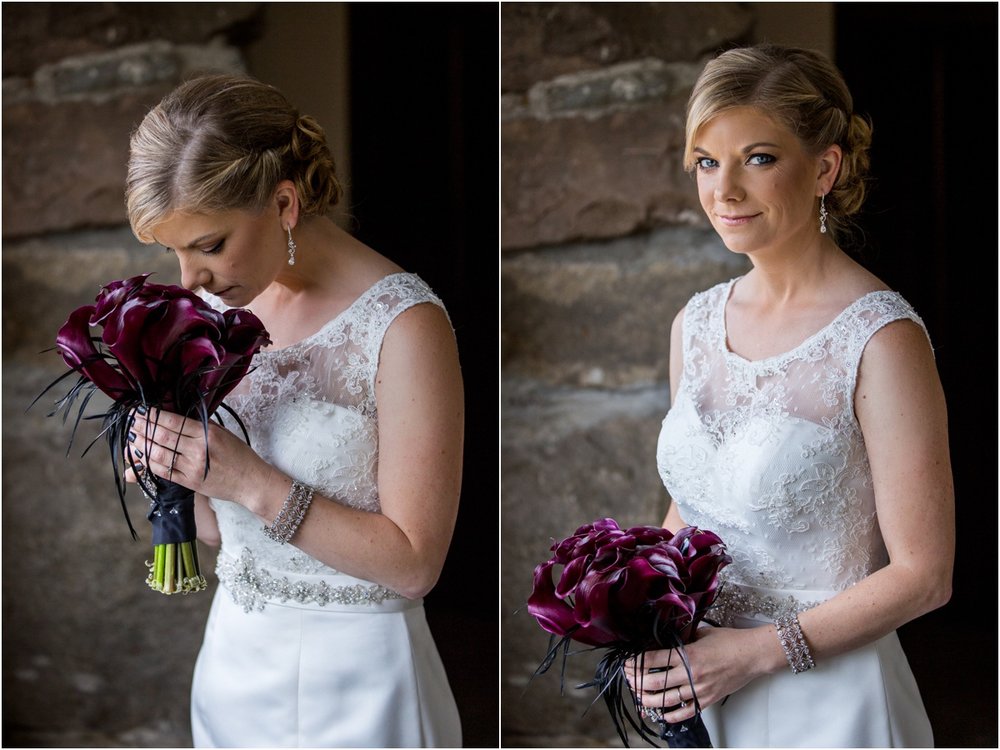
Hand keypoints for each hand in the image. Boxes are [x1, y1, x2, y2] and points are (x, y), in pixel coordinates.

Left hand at [126, 407, 272, 504]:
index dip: (154, 416)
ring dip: (141, 446)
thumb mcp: (223, 433)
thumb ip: (200, 426)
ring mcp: (193, 468)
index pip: (175, 422)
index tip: (141, 410)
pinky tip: (140, 458)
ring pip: (159, 455)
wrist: (250, 482)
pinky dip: (148, 465)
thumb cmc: (239, 455)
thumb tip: (174, 418)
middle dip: (143, 428)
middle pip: (163, 437)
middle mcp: (199, 451)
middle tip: (132, 422)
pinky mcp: (190, 482)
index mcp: (208, 434)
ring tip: (132, 438)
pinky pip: (164, 472)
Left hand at [625, 626, 768, 723]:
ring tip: (639, 696)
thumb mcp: (702, 633)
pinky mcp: (708, 699)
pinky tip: (661, 713)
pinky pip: (686, 711)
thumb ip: (683, 638)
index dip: (637, 661)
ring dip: (649, 699)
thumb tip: (667, 639)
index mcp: (688, 655)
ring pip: (667, 699)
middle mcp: (692, 674)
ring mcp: (700, 689)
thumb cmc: (730, 642)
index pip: (654, 659)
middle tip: (629, 678)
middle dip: (637, 681)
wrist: (753, 655)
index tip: (628, 662)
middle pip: (656, 682)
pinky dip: (671, 714)